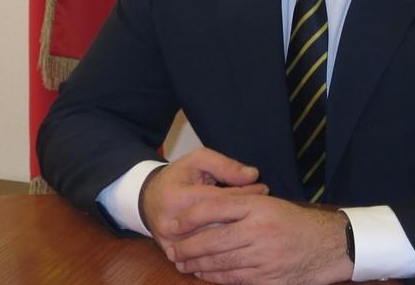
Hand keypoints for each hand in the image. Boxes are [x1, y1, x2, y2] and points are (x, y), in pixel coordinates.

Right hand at [141, 148, 268, 249]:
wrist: (149, 198)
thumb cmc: (178, 176)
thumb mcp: (198, 160)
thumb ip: (225, 165)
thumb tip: (252, 175)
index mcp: (178, 197)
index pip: (219, 200)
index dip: (245, 194)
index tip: (263, 188)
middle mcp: (173, 223)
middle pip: (218, 225)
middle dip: (244, 215)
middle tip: (265, 208)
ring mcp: (172, 242)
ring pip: (213, 244)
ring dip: (236, 233)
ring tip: (254, 222)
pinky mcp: (172, 253)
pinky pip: (202, 255)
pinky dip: (222, 248)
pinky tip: (238, 240)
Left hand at [166, 195, 353, 284]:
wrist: (330, 245)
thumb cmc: (296, 223)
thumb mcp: (270, 205)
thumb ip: (240, 207)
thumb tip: (203, 214)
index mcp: (259, 207)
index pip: (215, 208)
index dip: (190, 217)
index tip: (174, 223)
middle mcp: (259, 231)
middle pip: (213, 240)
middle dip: (187, 247)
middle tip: (172, 249)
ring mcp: (264, 257)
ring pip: (220, 263)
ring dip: (197, 265)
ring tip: (183, 263)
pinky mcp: (269, 279)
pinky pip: (235, 279)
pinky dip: (216, 277)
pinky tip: (205, 275)